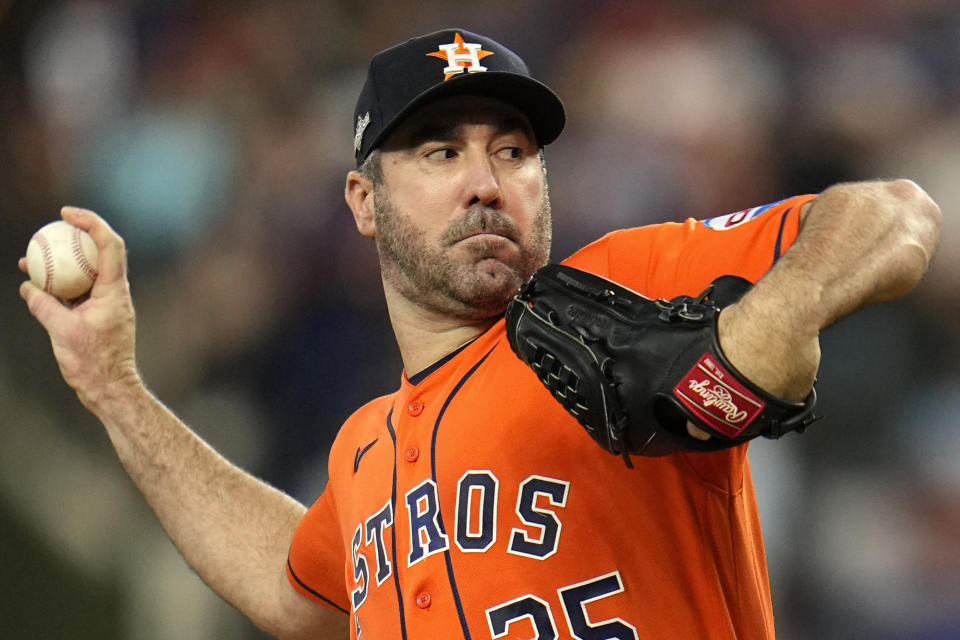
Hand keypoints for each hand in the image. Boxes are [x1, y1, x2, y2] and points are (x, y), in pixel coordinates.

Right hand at [19, 207, 140, 411]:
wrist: (110, 388)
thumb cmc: (92, 362)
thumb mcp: (61, 331)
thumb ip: (44, 306)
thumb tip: (29, 288)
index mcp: (114, 291)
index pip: (109, 245)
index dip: (91, 222)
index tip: (67, 214)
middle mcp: (116, 293)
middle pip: (100, 253)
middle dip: (76, 235)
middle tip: (51, 226)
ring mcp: (109, 304)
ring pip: (86, 273)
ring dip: (63, 263)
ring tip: (31, 257)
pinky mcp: (99, 315)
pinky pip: (79, 292)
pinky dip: (60, 285)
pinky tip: (36, 286)